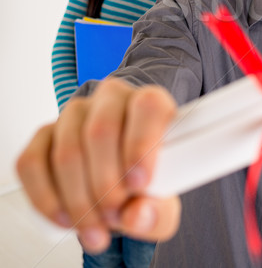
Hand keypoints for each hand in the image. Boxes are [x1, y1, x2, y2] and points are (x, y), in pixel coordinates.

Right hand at [16, 78, 180, 253]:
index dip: (141, 144)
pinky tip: (65, 219)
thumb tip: (136, 215)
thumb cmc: (145, 186)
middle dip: (105, 183)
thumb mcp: (163, 205)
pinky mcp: (43, 135)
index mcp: (151, 103)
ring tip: (95, 226)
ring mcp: (74, 114)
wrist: (119, 188)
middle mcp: (112, 100)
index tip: (139, 184)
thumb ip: (158, 213)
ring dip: (78, 199)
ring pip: (67, 151)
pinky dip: (46, 198)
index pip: (147, 106)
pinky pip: (32, 163)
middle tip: (114, 213)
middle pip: (101, 130)